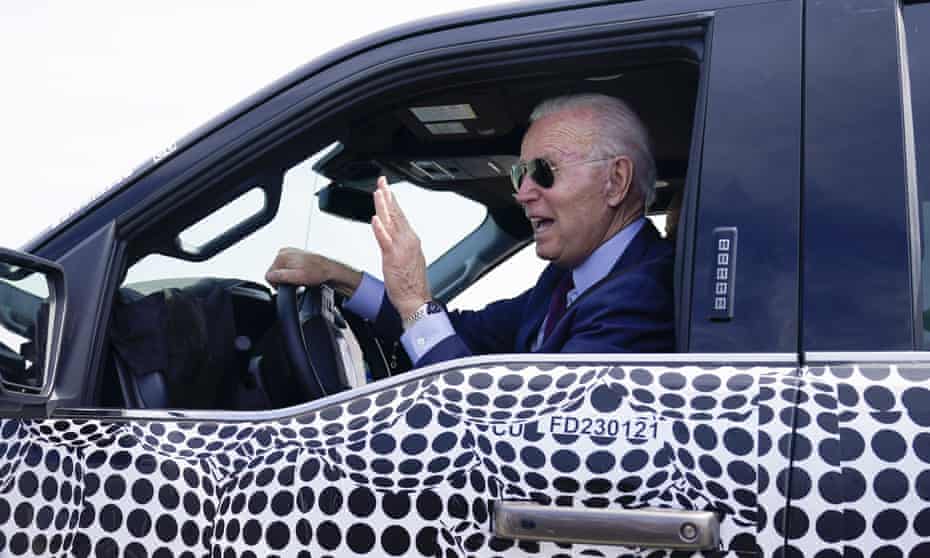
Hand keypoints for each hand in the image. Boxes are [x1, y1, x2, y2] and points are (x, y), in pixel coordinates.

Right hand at [265, 248, 361, 296]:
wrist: (330, 269)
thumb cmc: (318, 272)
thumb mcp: (297, 277)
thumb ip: (280, 276)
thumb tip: (269, 276)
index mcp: (282, 256)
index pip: (269, 275)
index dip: (277, 284)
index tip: (288, 286)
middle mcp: (284, 251)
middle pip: (275, 273)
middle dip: (284, 280)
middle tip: (296, 283)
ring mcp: (289, 252)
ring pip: (281, 271)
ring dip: (288, 277)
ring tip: (300, 279)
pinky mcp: (295, 255)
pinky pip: (287, 267)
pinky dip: (292, 273)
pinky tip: (301, 275)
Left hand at [371, 176, 430, 317]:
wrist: (416, 299)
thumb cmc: (411, 283)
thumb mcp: (408, 258)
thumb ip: (400, 244)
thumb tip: (392, 235)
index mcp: (411, 240)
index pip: (400, 216)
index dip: (393, 201)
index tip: (387, 190)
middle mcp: (408, 241)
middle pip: (396, 214)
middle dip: (388, 196)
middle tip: (382, 182)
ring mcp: (400, 248)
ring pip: (391, 222)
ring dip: (384, 206)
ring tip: (378, 193)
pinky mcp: (392, 258)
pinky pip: (385, 241)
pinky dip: (380, 229)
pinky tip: (375, 219)